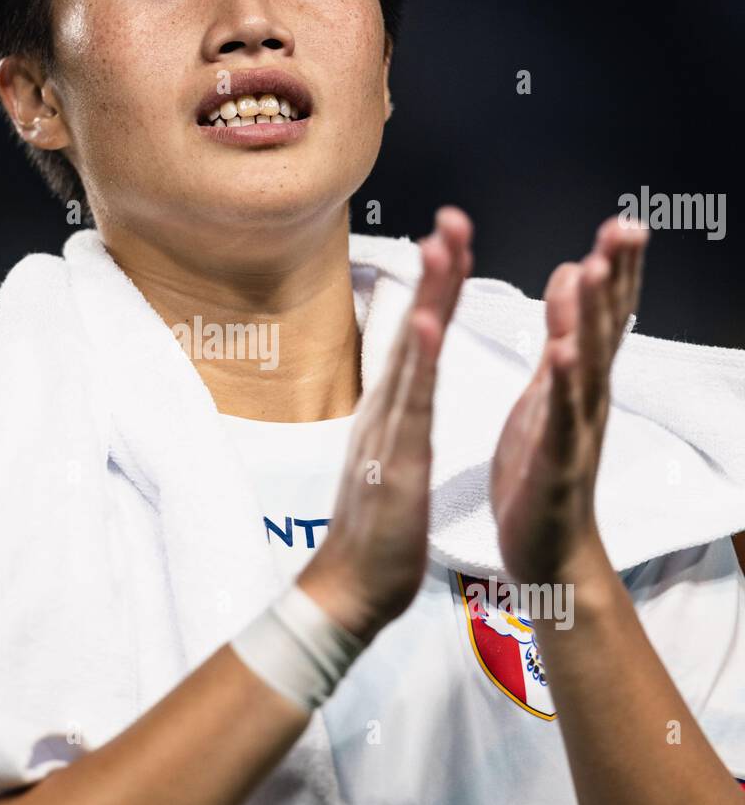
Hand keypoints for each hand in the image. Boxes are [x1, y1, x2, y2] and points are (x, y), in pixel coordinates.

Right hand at [299, 207, 473, 641]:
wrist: (350, 588)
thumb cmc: (378, 532)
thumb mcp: (395, 461)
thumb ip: (400, 420)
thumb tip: (407, 389)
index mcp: (395, 410)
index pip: (421, 336)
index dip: (439, 287)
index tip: (454, 238)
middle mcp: (388, 409)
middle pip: (416, 328)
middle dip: (437, 271)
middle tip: (453, 215)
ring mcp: (389, 431)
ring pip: (413, 353)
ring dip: (428, 296)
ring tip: (442, 245)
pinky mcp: (396, 460)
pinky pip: (410, 404)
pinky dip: (416, 359)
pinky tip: (425, 322)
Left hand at [491, 215, 648, 586]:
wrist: (548, 553)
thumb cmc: (543, 470)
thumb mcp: (548, 390)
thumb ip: (563, 334)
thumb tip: (574, 272)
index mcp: (580, 381)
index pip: (606, 316)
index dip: (617, 272)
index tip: (624, 224)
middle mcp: (588, 400)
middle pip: (606, 330)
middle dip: (615, 279)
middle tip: (625, 228)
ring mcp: (575, 431)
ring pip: (587, 368)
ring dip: (590, 319)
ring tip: (591, 271)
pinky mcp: (554, 464)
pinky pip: (560, 420)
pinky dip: (562, 386)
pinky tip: (561, 353)